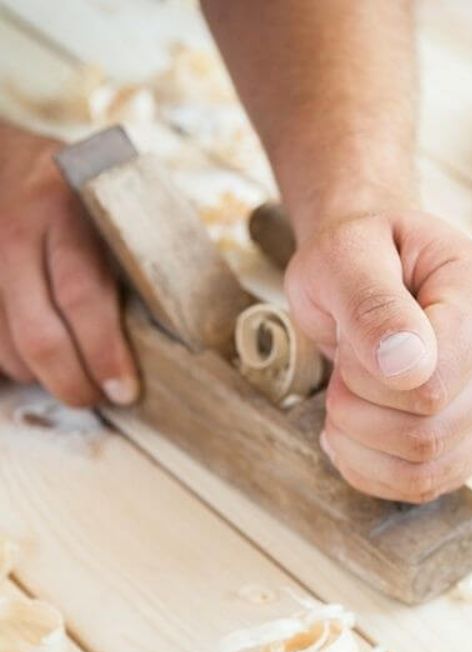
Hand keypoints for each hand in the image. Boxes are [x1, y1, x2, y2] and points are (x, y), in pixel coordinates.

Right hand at [0, 122, 137, 406]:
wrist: (6, 161)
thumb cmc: (83, 196)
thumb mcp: (117, 207)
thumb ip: (143, 254)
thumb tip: (184, 326)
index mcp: (69, 213)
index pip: (84, 295)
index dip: (104, 352)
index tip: (125, 390)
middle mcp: (18, 234)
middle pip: (39, 333)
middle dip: (72, 381)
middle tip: (98, 400)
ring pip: (7, 346)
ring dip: (42, 378)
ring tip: (76, 381)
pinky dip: (15, 365)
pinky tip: (40, 364)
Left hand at [285, 209, 471, 502]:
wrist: (375, 271)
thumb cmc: (360, 257)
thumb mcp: (345, 258)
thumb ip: (372, 304)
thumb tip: (408, 368)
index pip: (433, 383)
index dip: (368, 378)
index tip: (351, 340)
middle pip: (428, 432)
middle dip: (357, 411)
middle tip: (342, 369)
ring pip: (426, 468)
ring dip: (360, 443)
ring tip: (346, 397)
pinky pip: (427, 485)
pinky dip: (373, 469)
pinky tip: (355, 431)